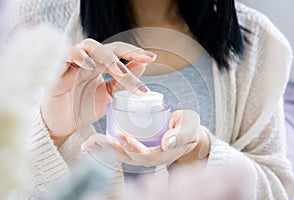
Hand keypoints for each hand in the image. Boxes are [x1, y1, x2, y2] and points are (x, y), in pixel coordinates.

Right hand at [41, 39, 155, 146]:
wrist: (61, 125)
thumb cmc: (83, 108)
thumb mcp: (108, 95)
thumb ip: (122, 81)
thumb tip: (142, 65)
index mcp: (99, 66)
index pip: (118, 52)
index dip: (134, 53)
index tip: (152, 57)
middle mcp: (87, 60)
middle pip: (107, 48)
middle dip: (126, 54)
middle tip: (142, 62)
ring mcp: (73, 63)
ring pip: (89, 46)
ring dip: (106, 55)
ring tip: (119, 69)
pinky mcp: (56, 69)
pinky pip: (66, 54)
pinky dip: (78, 56)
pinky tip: (90, 65)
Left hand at [81, 110, 209, 166]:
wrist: (189, 133)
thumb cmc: (189, 128)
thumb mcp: (189, 127)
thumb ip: (181, 134)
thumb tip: (166, 143)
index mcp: (163, 154)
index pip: (144, 154)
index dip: (132, 145)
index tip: (120, 134)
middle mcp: (151, 158)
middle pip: (127, 157)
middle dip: (110, 149)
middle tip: (94, 141)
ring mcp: (144, 155)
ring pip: (122, 156)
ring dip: (105, 150)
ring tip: (89, 144)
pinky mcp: (140, 149)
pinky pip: (122, 151)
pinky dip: (108, 148)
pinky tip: (96, 143)